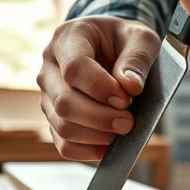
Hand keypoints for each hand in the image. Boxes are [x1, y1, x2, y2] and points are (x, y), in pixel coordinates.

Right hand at [38, 16, 160, 160]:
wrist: (112, 46)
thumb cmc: (125, 40)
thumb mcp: (141, 37)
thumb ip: (137, 58)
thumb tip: (129, 87)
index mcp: (68, 38)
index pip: (74, 68)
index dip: (100, 88)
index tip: (126, 99)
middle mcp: (49, 66)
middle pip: (64, 102)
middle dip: (100, 117)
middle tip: (129, 122)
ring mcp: (48, 94)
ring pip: (62, 125)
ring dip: (96, 135)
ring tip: (123, 130)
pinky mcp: (54, 116)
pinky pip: (62, 143)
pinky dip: (86, 151)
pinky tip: (108, 147)